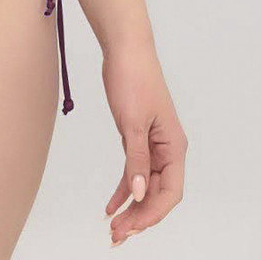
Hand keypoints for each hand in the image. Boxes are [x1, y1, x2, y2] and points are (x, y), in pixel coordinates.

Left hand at [102, 43, 187, 245]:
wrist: (124, 50)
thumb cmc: (133, 79)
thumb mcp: (132, 122)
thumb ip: (136, 159)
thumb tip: (138, 193)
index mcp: (174, 147)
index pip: (170, 192)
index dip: (152, 212)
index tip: (133, 226)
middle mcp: (167, 149)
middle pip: (157, 193)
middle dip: (140, 216)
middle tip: (118, 235)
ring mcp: (152, 145)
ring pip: (144, 185)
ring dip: (131, 207)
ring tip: (114, 228)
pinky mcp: (137, 138)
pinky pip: (133, 171)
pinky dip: (124, 189)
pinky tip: (112, 205)